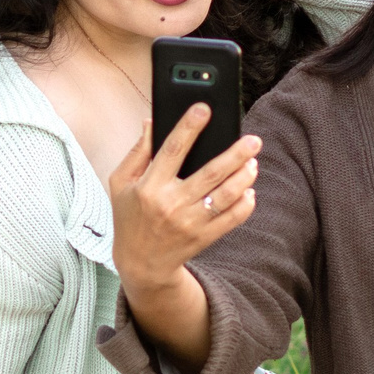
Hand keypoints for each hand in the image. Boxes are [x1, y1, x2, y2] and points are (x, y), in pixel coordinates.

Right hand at [107, 102, 261, 299]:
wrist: (141, 264)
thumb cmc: (129, 217)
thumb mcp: (120, 183)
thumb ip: (136, 152)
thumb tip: (151, 121)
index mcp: (149, 187)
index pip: (171, 150)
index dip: (188, 127)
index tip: (203, 109)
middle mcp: (171, 204)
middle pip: (210, 173)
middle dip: (235, 154)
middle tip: (253, 140)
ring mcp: (190, 222)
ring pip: (226, 196)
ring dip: (245, 177)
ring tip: (253, 162)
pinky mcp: (204, 237)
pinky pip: (232, 218)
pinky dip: (245, 204)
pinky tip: (249, 190)